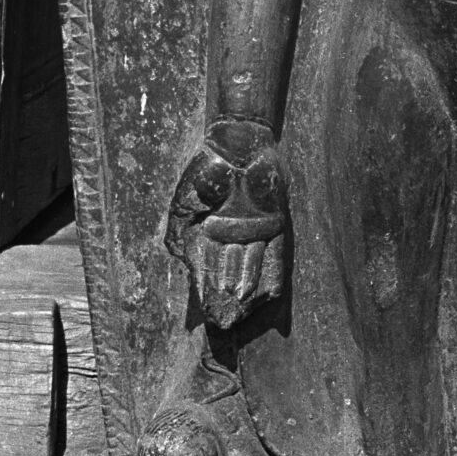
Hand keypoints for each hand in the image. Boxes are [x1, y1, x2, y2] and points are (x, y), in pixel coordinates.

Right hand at [166, 117, 289, 330]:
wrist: (234, 143)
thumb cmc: (206, 172)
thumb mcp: (185, 203)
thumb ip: (180, 233)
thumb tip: (182, 261)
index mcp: (211, 234)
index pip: (208, 265)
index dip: (207, 284)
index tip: (206, 304)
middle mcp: (233, 236)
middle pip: (231, 268)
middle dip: (228, 289)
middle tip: (227, 312)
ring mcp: (255, 229)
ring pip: (252, 262)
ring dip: (248, 282)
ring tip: (243, 301)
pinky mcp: (274, 221)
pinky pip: (276, 251)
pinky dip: (273, 269)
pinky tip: (270, 288)